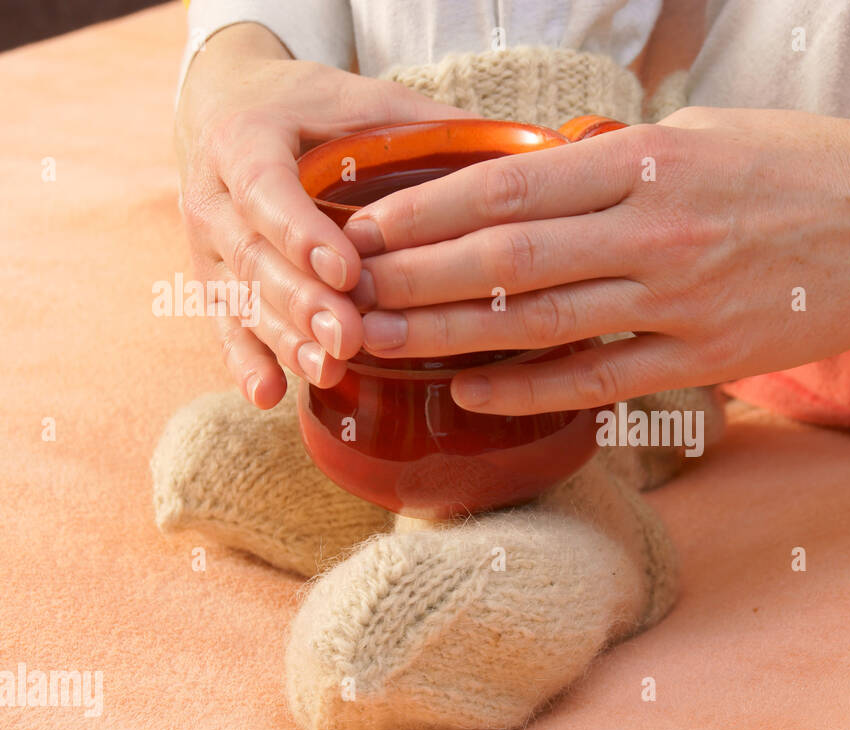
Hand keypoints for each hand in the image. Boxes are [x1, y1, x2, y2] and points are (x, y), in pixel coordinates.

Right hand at [176, 23, 468, 406]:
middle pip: (252, 256)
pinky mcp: (212, 281)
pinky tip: (271, 395)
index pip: (264, 188)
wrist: (225, 107)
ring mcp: (206, 245)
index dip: (301, 231)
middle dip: (302, 303)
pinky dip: (246, 363)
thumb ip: (426, 124)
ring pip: (239, 298)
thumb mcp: (360, 98)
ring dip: (284, 339)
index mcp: (243, 139)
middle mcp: (213, 195)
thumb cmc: (309, 107)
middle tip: (350, 336)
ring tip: (329, 369)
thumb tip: (529, 149)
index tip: (348, 269)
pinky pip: (223, 326)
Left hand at [342, 94, 849, 414]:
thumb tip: (543, 176)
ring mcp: (680, 301)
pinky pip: (600, 379)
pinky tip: (471, 392)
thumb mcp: (702, 135)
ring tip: (379, 344)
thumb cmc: (799, 165)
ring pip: (540, 324)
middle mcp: (654, 233)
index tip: (361, 226)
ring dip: (448, 338)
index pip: (507, 188)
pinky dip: (529, 391)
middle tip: (342, 294)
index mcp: (647, 165)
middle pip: (504, 261)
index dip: (423, 211)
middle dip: (410, 279)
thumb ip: (619, 161)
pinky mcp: (706, 359)